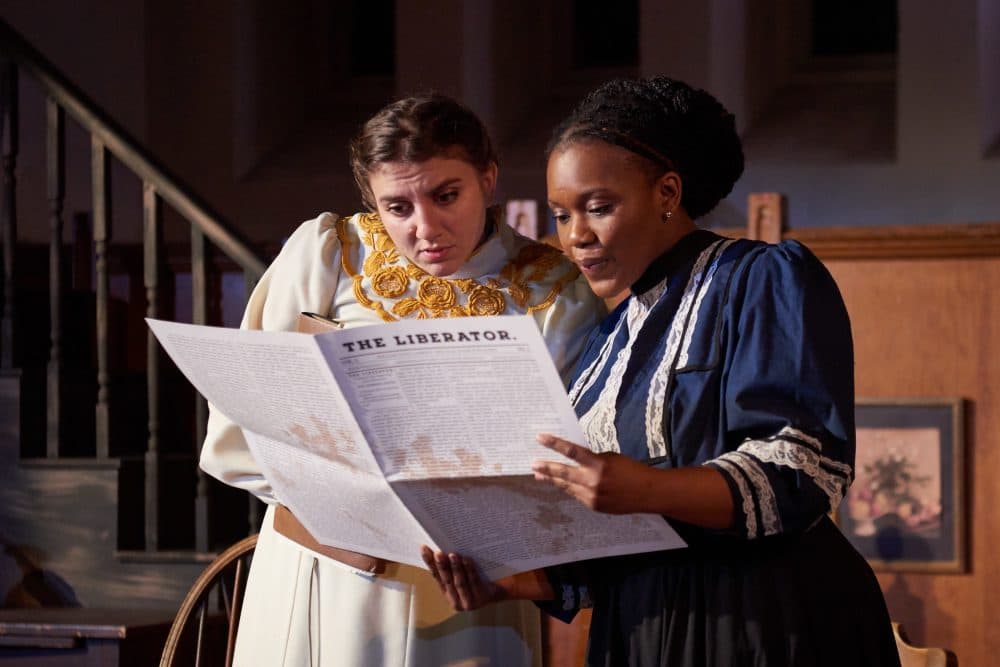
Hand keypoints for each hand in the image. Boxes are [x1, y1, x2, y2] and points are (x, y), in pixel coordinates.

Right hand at [420, 547, 503, 610]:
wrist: (502, 587)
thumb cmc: (480, 576)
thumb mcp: (462, 572)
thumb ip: (451, 565)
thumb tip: (439, 544)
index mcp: (447, 593)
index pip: (435, 576)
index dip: (429, 562)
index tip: (424, 548)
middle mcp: (455, 601)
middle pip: (447, 580)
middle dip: (442, 566)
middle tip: (438, 552)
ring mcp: (469, 603)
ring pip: (460, 582)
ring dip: (456, 568)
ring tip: (453, 554)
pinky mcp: (482, 599)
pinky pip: (475, 582)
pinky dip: (470, 570)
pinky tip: (467, 560)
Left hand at [532, 433, 653, 513]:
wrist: (647, 493)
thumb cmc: (630, 470)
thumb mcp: (610, 457)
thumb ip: (591, 459)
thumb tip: (572, 458)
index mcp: (598, 464)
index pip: (571, 452)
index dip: (554, 444)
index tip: (540, 438)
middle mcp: (593, 481)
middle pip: (563, 473)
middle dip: (546, 468)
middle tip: (532, 463)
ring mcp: (592, 496)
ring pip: (567, 486)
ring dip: (552, 480)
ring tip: (539, 475)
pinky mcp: (593, 506)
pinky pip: (576, 495)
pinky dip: (568, 489)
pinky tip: (560, 484)